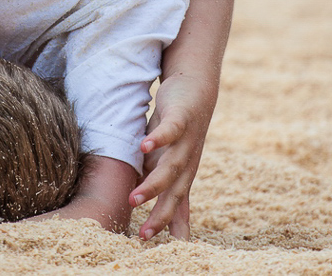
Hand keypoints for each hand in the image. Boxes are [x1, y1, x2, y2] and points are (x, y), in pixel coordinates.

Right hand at [129, 74, 215, 240]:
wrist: (196, 91)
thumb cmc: (178, 130)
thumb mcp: (165, 158)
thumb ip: (158, 182)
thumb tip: (144, 204)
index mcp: (181, 173)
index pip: (172, 203)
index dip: (162, 222)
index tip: (146, 240)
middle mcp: (186, 162)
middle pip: (174, 192)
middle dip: (160, 213)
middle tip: (144, 233)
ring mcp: (186, 142)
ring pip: (171, 168)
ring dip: (153, 185)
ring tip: (134, 198)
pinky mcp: (181, 120)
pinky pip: (169, 132)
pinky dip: (158, 140)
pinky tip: (143, 147)